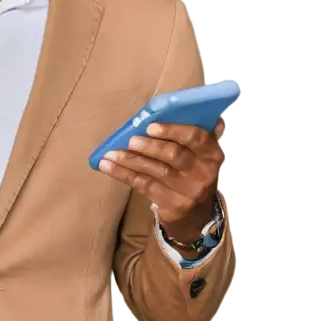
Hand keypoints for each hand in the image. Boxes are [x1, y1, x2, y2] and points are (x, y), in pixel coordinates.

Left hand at [99, 120, 226, 240]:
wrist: (196, 213)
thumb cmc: (192, 171)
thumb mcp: (201, 154)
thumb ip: (194, 134)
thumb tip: (188, 107)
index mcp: (212, 153)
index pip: (196, 138)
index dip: (173, 130)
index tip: (151, 126)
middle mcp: (203, 173)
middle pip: (173, 155)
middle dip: (149, 146)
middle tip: (130, 140)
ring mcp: (188, 191)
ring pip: (155, 171)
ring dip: (130, 160)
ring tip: (110, 153)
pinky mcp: (171, 205)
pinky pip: (143, 185)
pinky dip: (123, 174)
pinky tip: (107, 166)